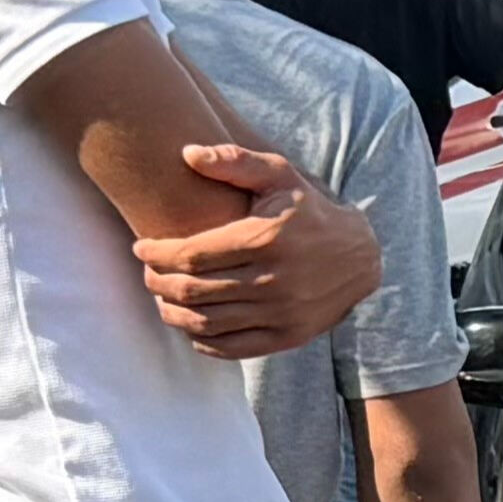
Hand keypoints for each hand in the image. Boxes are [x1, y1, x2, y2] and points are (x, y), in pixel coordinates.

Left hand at [137, 144, 381, 360]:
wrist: (360, 256)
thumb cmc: (308, 210)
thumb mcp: (278, 175)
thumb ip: (234, 161)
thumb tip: (187, 154)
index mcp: (266, 239)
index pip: (192, 254)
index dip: (158, 254)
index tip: (141, 248)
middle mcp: (274, 280)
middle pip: (193, 290)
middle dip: (158, 283)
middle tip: (147, 273)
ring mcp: (281, 313)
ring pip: (207, 322)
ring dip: (173, 313)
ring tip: (162, 297)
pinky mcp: (288, 337)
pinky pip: (231, 347)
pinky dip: (201, 340)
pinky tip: (190, 323)